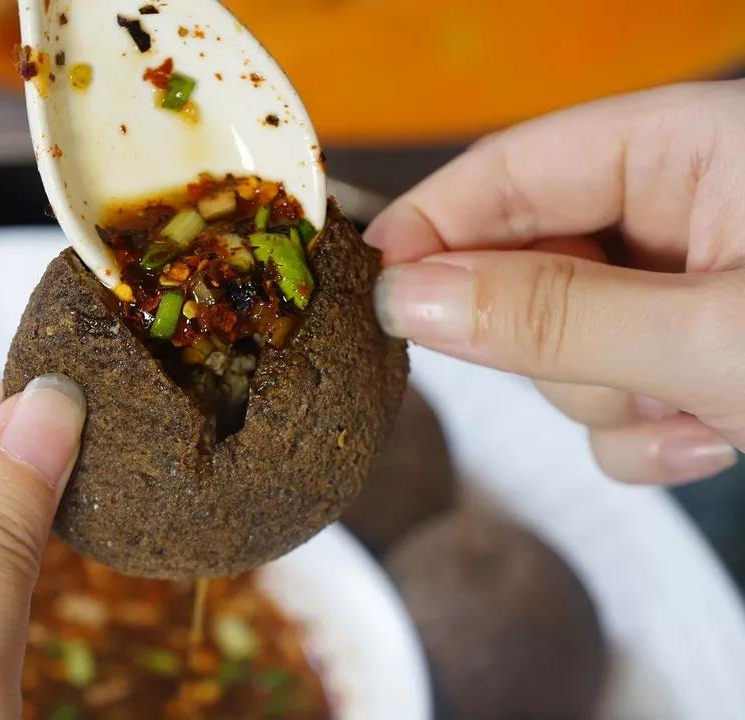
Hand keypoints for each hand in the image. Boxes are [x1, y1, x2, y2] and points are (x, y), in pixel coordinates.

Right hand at [365, 80, 744, 484]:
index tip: (368, 289)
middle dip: (549, 346)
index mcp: (690, 150)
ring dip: (607, 399)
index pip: (514, 169)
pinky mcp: (690, 355)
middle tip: (612, 378)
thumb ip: (554, 318)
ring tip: (697, 412)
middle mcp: (677, 211)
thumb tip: (408, 299)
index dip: (432, 226)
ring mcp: (681, 288)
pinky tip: (713, 436)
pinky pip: (609, 397)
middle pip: (526, 269)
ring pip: (561, 346)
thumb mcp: (713, 337)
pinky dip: (641, 434)